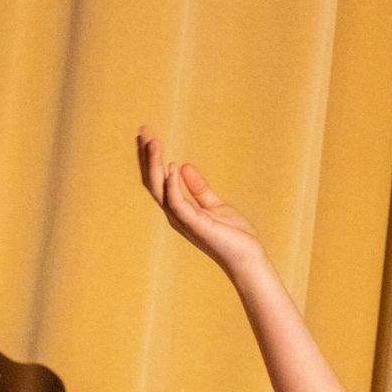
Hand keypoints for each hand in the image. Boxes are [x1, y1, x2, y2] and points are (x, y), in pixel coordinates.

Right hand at [135, 128, 266, 275]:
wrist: (248, 259)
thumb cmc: (233, 236)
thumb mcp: (215, 205)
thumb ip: (199, 188)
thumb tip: (184, 165)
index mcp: (179, 209)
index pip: (159, 180)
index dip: (152, 159)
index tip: (148, 136)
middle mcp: (175, 215)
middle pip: (153, 182)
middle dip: (147, 157)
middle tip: (143, 132)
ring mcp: (183, 220)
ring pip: (160, 189)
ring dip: (155, 165)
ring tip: (153, 142)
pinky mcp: (195, 225)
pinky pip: (177, 203)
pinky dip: (172, 185)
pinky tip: (171, 167)